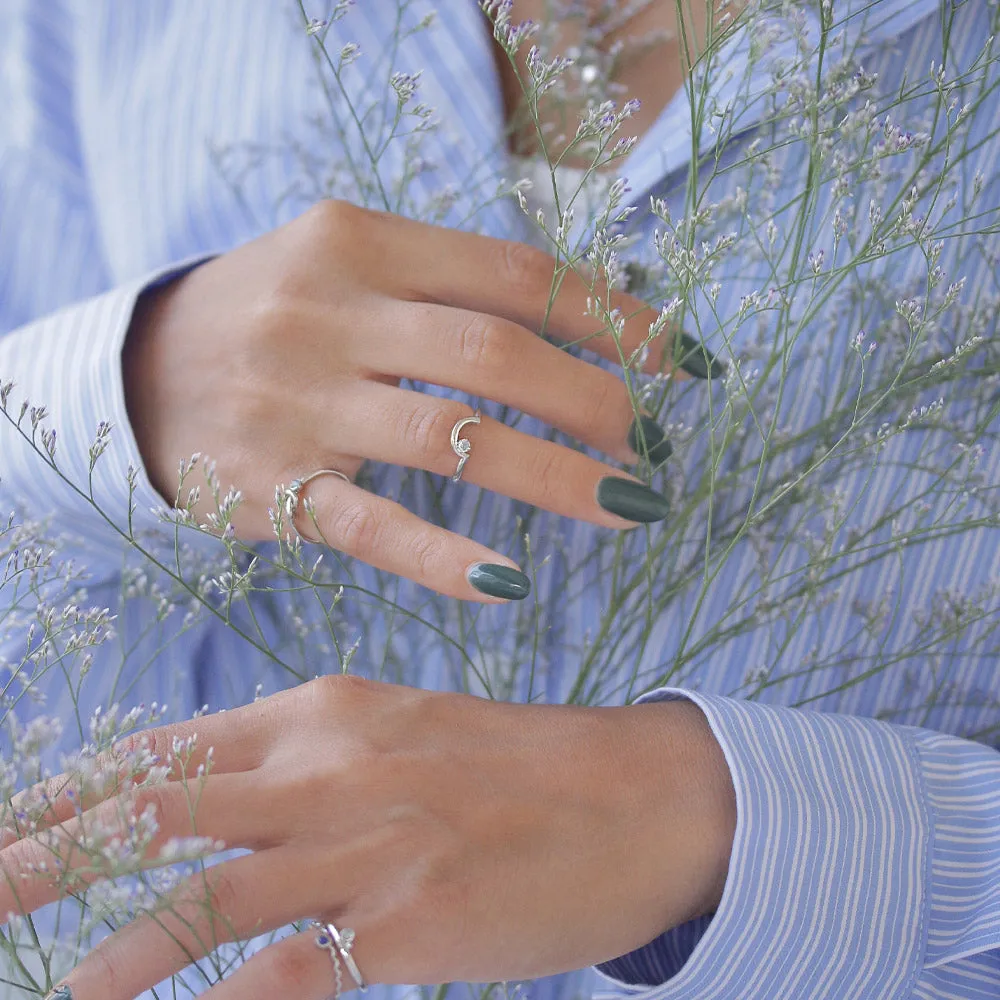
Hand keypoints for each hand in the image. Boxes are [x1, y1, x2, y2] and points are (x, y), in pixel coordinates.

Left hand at [3, 676, 735, 998]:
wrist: (637, 790)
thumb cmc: (518, 765)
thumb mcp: (400, 733)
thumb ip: (311, 763)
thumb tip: (227, 801)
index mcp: (322, 713)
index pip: (166, 753)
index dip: (73, 795)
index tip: (8, 827)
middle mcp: (328, 766)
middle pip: (157, 813)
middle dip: (44, 856)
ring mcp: (365, 843)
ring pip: (197, 900)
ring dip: (103, 956)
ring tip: (37, 990)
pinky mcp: (408, 920)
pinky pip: (280, 976)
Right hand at [123, 200, 693, 601]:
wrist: (136, 373)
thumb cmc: (269, 315)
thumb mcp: (344, 265)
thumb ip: (445, 282)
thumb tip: (585, 317)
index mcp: (358, 242)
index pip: (513, 272)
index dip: (610, 315)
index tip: (677, 358)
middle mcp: (328, 312)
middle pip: (495, 352)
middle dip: (598, 400)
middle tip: (657, 443)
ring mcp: (297, 402)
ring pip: (452, 439)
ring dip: (557, 477)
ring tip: (630, 506)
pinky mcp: (275, 487)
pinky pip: (376, 526)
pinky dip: (449, 558)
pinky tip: (512, 582)